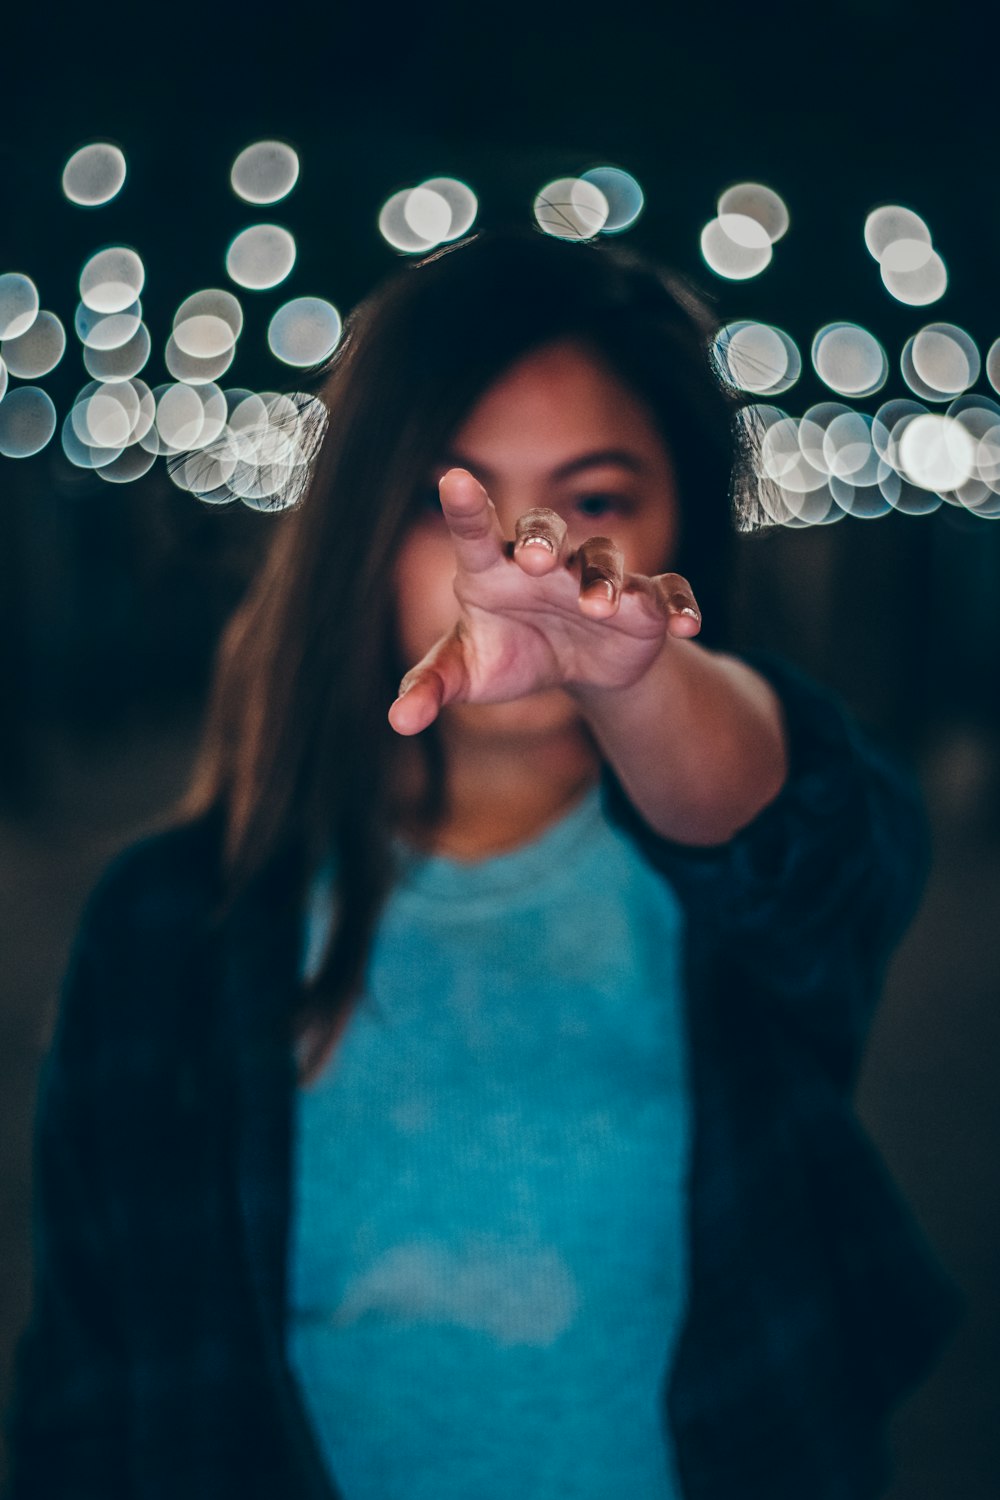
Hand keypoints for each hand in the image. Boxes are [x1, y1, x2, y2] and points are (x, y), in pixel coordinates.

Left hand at [387, 468, 700, 735]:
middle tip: (533, 560)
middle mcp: (548, 564)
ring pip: (605, 560)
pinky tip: (685, 626)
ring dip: (604, 579)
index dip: (466, 508)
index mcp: (494, 569)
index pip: (476, 533)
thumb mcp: (468, 673)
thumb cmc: (511, 653)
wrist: (575, 670)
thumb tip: (399, 720)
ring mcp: (597, 579)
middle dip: (541, 540)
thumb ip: (431, 686)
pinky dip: (678, 605)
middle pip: (546, 531)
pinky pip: (667, 593)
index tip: (453, 481)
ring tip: (598, 608)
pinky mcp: (642, 605)